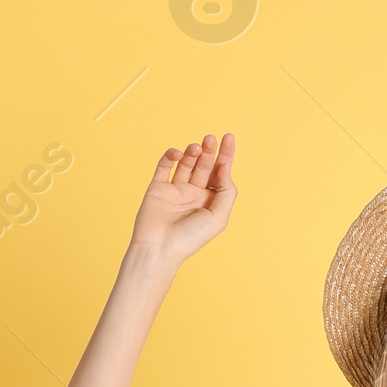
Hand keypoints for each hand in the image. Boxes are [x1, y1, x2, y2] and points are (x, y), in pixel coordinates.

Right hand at [128, 132, 236, 266]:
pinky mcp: (157, 187)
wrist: (160, 249)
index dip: (225, 155)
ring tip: (197, 146)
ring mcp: (175, 190)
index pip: (220, 173)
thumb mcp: (219, 217)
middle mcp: (194, 194)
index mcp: (210, 202)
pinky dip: (171, 156)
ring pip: (186, 164)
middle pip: (204, 165)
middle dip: (209, 151)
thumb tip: (225, 166)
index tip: (228, 138)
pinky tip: (178, 154)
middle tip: (210, 138)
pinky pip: (164, 166)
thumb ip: (226, 191)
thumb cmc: (190, 238)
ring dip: (192, 153)